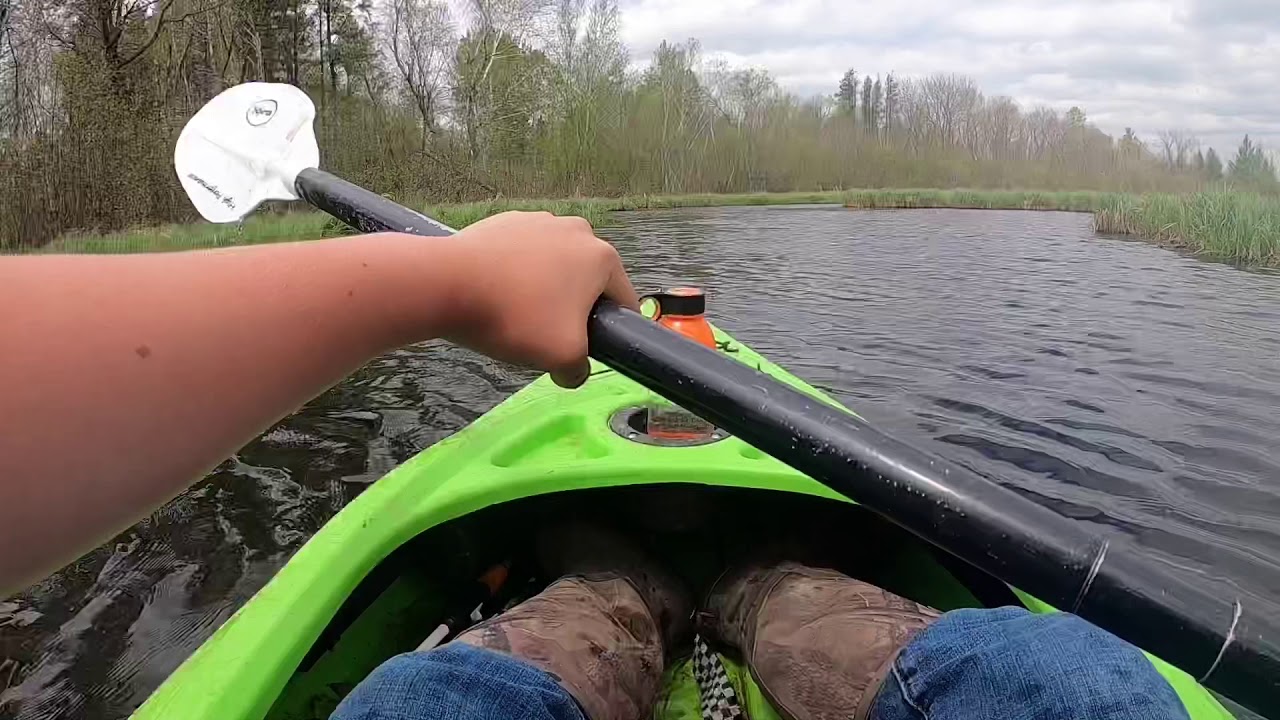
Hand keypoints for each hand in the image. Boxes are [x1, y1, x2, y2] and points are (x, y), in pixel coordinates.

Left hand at [440, 211, 638, 387]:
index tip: (580, 348)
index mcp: (602, 257)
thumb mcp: (562, 359)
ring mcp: (538, 219)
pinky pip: (521, 255)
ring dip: (543, 289)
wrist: (445, 284)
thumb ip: (580, 370)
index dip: (607, 332)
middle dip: (572, 308)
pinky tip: (495, 293)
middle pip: (586, 282)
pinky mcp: (504, 221)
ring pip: (553, 266)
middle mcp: (576, 229)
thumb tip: (572, 371)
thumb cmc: (515, 318)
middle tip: (543, 334)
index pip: (622, 302)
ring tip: (514, 313)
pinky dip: (515, 274)